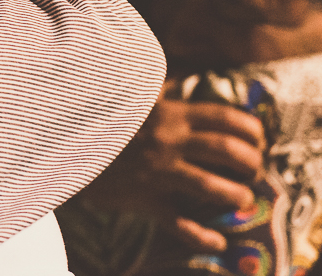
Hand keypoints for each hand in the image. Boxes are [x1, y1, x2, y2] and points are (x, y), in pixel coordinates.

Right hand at [79, 89, 264, 252]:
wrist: (63, 142)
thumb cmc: (101, 119)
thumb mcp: (131, 97)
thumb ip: (156, 89)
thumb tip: (172, 80)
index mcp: (170, 114)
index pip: (226, 118)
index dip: (252, 130)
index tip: (258, 141)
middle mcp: (169, 141)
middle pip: (229, 151)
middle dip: (252, 164)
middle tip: (253, 173)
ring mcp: (157, 171)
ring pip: (212, 187)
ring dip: (237, 196)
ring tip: (242, 200)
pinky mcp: (144, 198)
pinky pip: (179, 223)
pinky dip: (202, 237)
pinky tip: (218, 241)